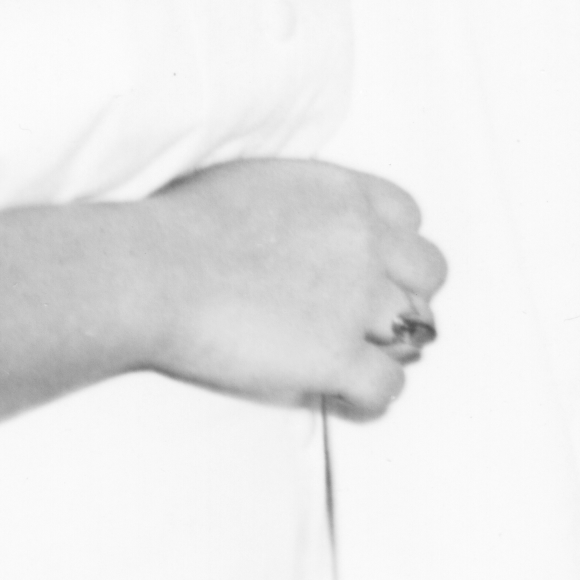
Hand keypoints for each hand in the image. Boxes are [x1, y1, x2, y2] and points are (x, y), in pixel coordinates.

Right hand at [142, 156, 443, 422]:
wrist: (152, 270)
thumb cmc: (179, 228)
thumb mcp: (257, 184)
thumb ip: (302, 204)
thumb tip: (300, 225)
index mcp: (346, 195)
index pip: (409, 218)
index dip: (391, 248)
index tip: (370, 268)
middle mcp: (366, 243)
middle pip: (427, 274)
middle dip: (404, 295)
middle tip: (368, 317)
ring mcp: (357, 301)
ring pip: (416, 330)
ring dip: (388, 346)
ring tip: (354, 359)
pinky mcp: (335, 356)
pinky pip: (389, 385)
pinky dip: (373, 395)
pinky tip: (346, 396)